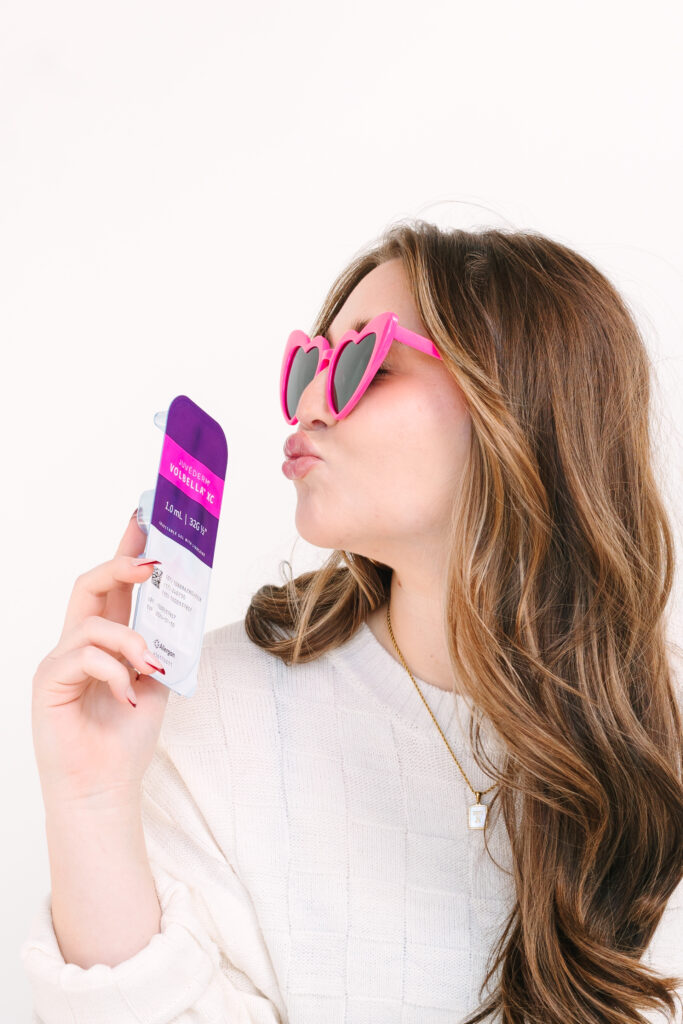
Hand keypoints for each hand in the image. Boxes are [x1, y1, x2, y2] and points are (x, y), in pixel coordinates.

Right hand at [31, 512, 171, 809]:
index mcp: (104, 641)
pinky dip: (116, 672)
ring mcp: (60, 661)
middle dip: (122, 564)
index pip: (113, 586)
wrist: (104, 788)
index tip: (144, 519)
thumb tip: (182, 615)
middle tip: (152, 563)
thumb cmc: (125, 739)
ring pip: (93, 622)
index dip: (127, 550)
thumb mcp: (157, 684)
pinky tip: (130, 697)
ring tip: (152, 667)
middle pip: (90, 585)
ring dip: (132, 641)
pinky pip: (85, 657)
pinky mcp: (48, 682)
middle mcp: (78, 643)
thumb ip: (163, 649)